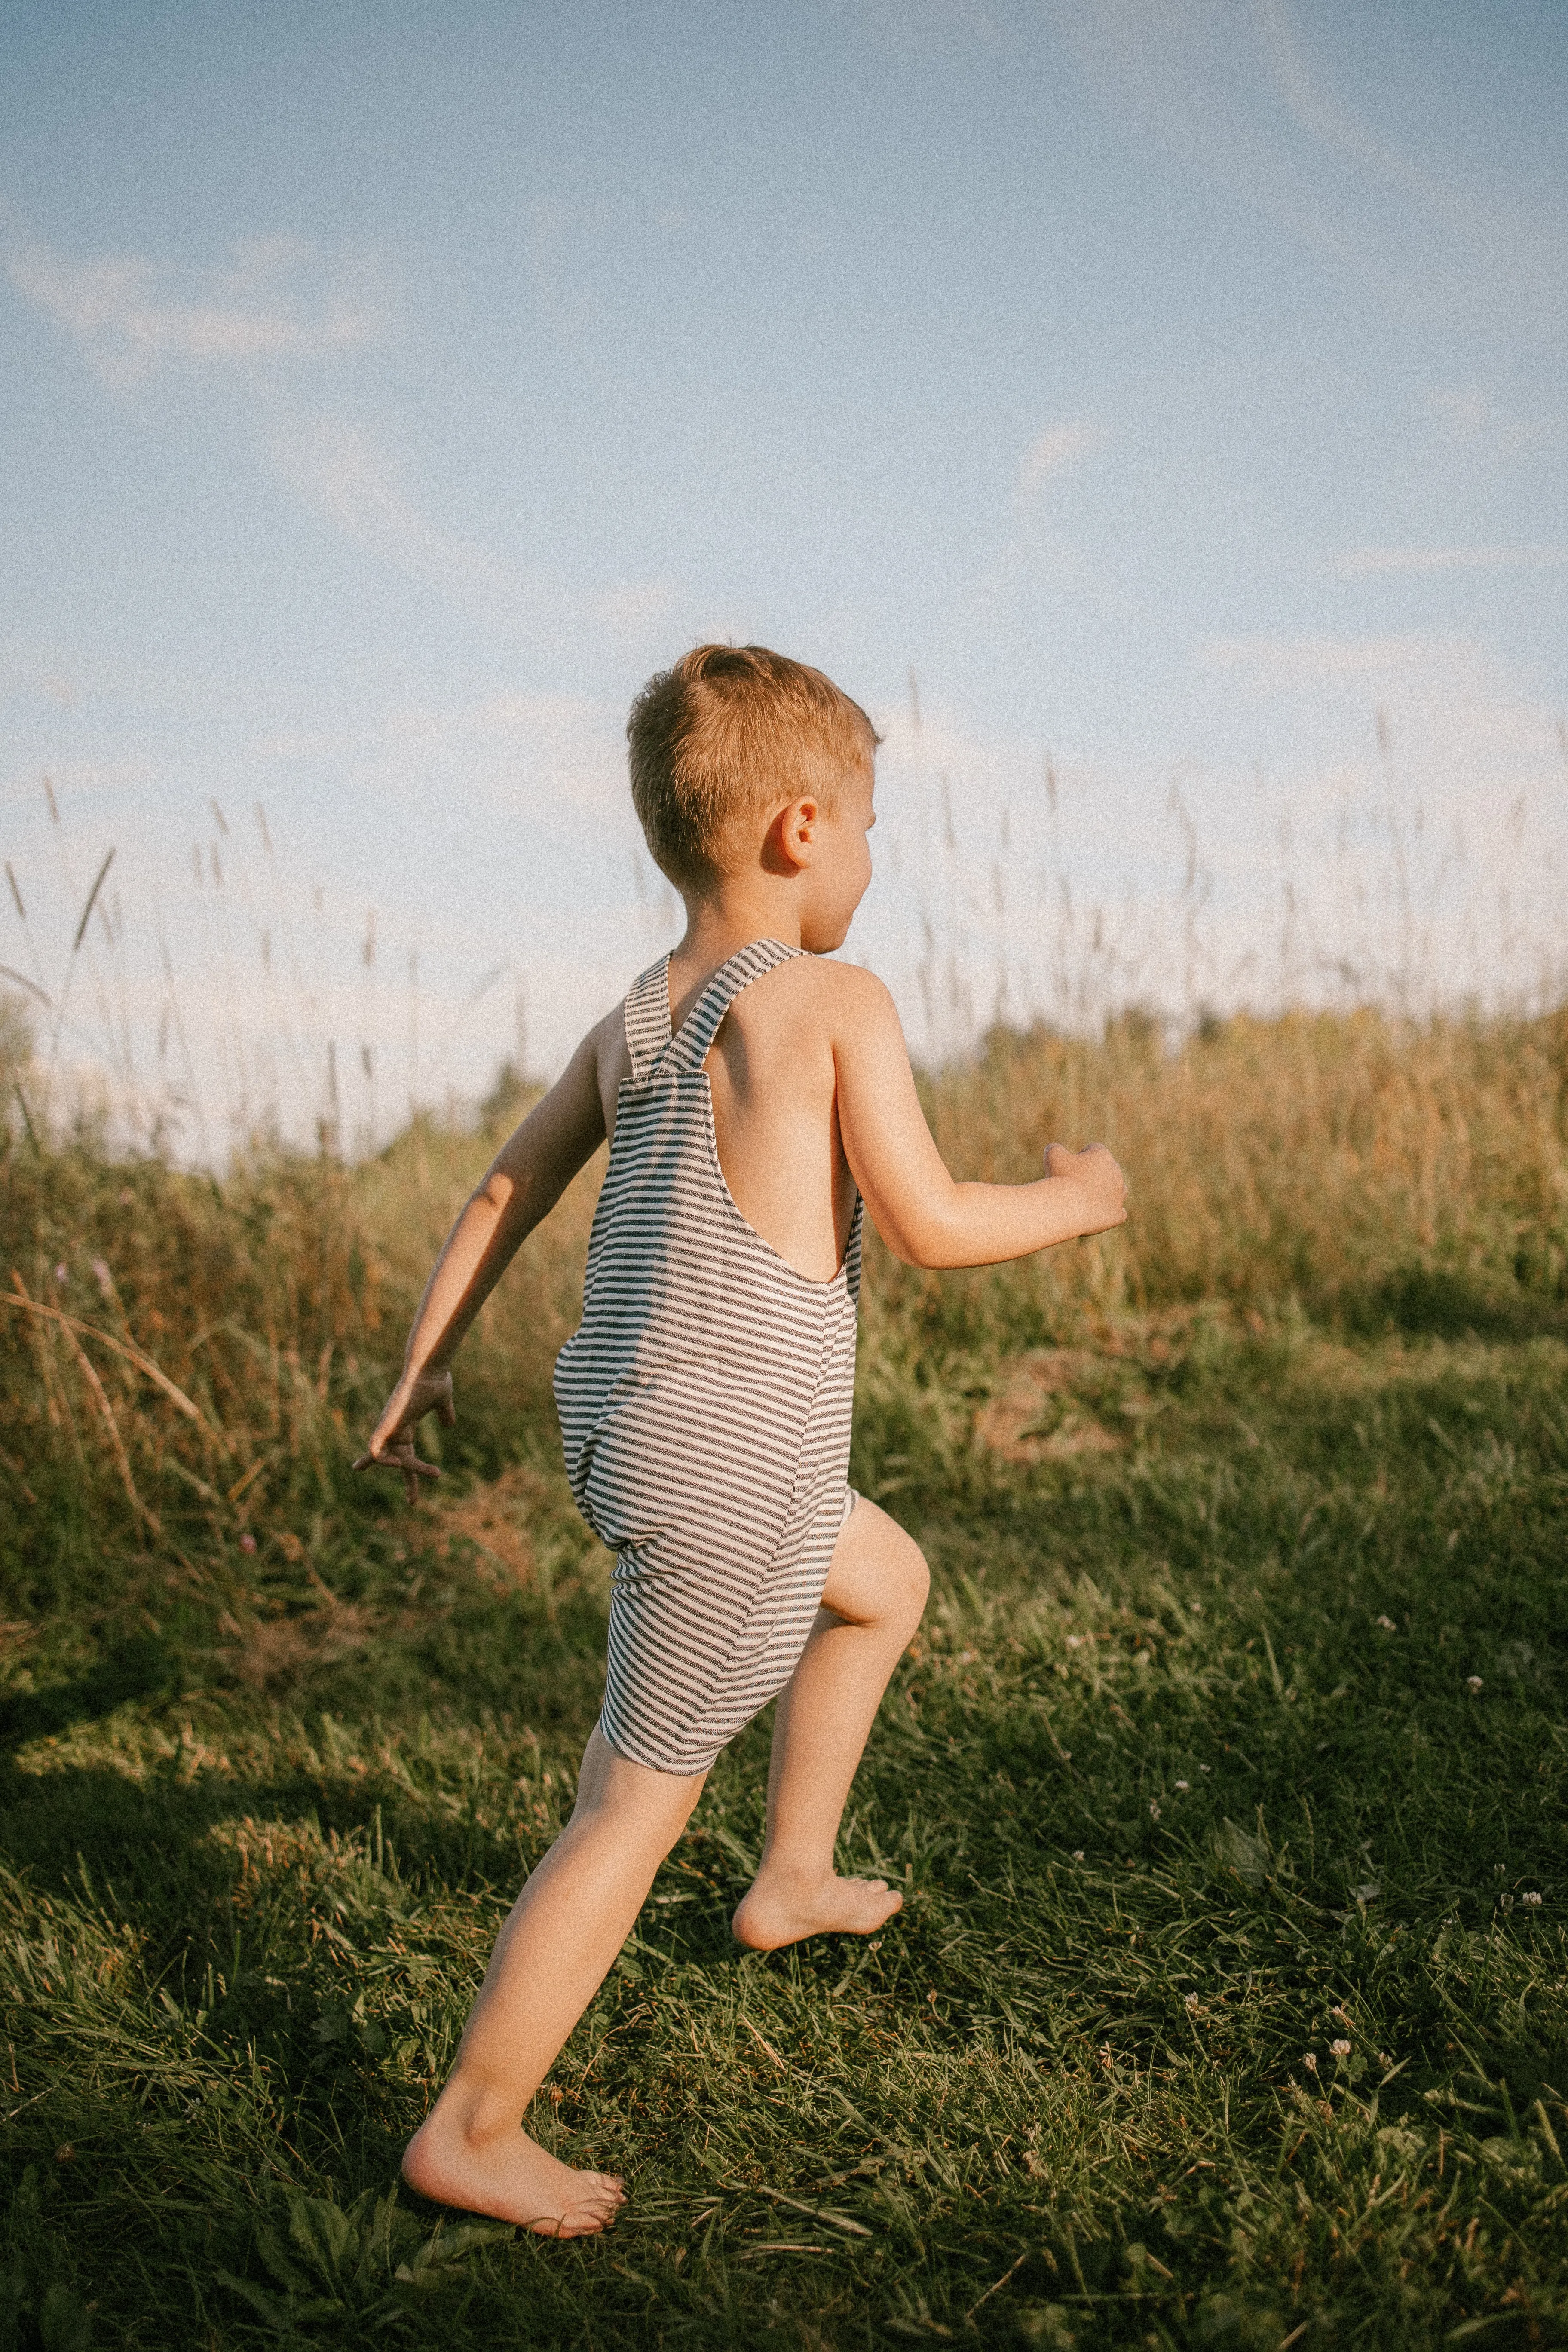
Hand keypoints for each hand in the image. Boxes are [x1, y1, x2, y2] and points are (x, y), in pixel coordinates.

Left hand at [354, 1367, 455, 1504]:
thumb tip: (450, 1425)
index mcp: (404, 1423)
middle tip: (413, 1502)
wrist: (429, 1368)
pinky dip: (383, 1460)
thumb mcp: (442, 1402)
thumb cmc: (435, 1381)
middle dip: (407, 1483)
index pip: (395, 1448)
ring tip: (432, 1475)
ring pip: (390, 1458)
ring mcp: (388, 1426)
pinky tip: (399, 1464)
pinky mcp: (386, 1424)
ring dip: (409, 1474)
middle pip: (396, 1460)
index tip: (369, 1471)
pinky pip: (375, 1449)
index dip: (388, 1462)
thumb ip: (445, 1414)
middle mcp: (393, 1427)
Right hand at [1043, 1141, 1127, 1234]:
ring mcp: (1119, 1194)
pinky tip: (1095, 1214)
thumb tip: (1056, 1149)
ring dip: (1105, 1192)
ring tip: (1087, 1199)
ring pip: (1117, 1189)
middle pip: (1107, 1169)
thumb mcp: (1052, 1156)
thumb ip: (1055, 1149)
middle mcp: (1116, 1172)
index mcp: (1102, 1155)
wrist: (1070, 1208)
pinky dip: (1108, 1212)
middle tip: (1076, 1183)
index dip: (1081, 1156)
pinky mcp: (1118, 1214)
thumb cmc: (1061, 1179)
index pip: (1094, 1149)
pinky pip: (1118, 1212)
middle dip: (1095, 1174)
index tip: (1070, 1166)